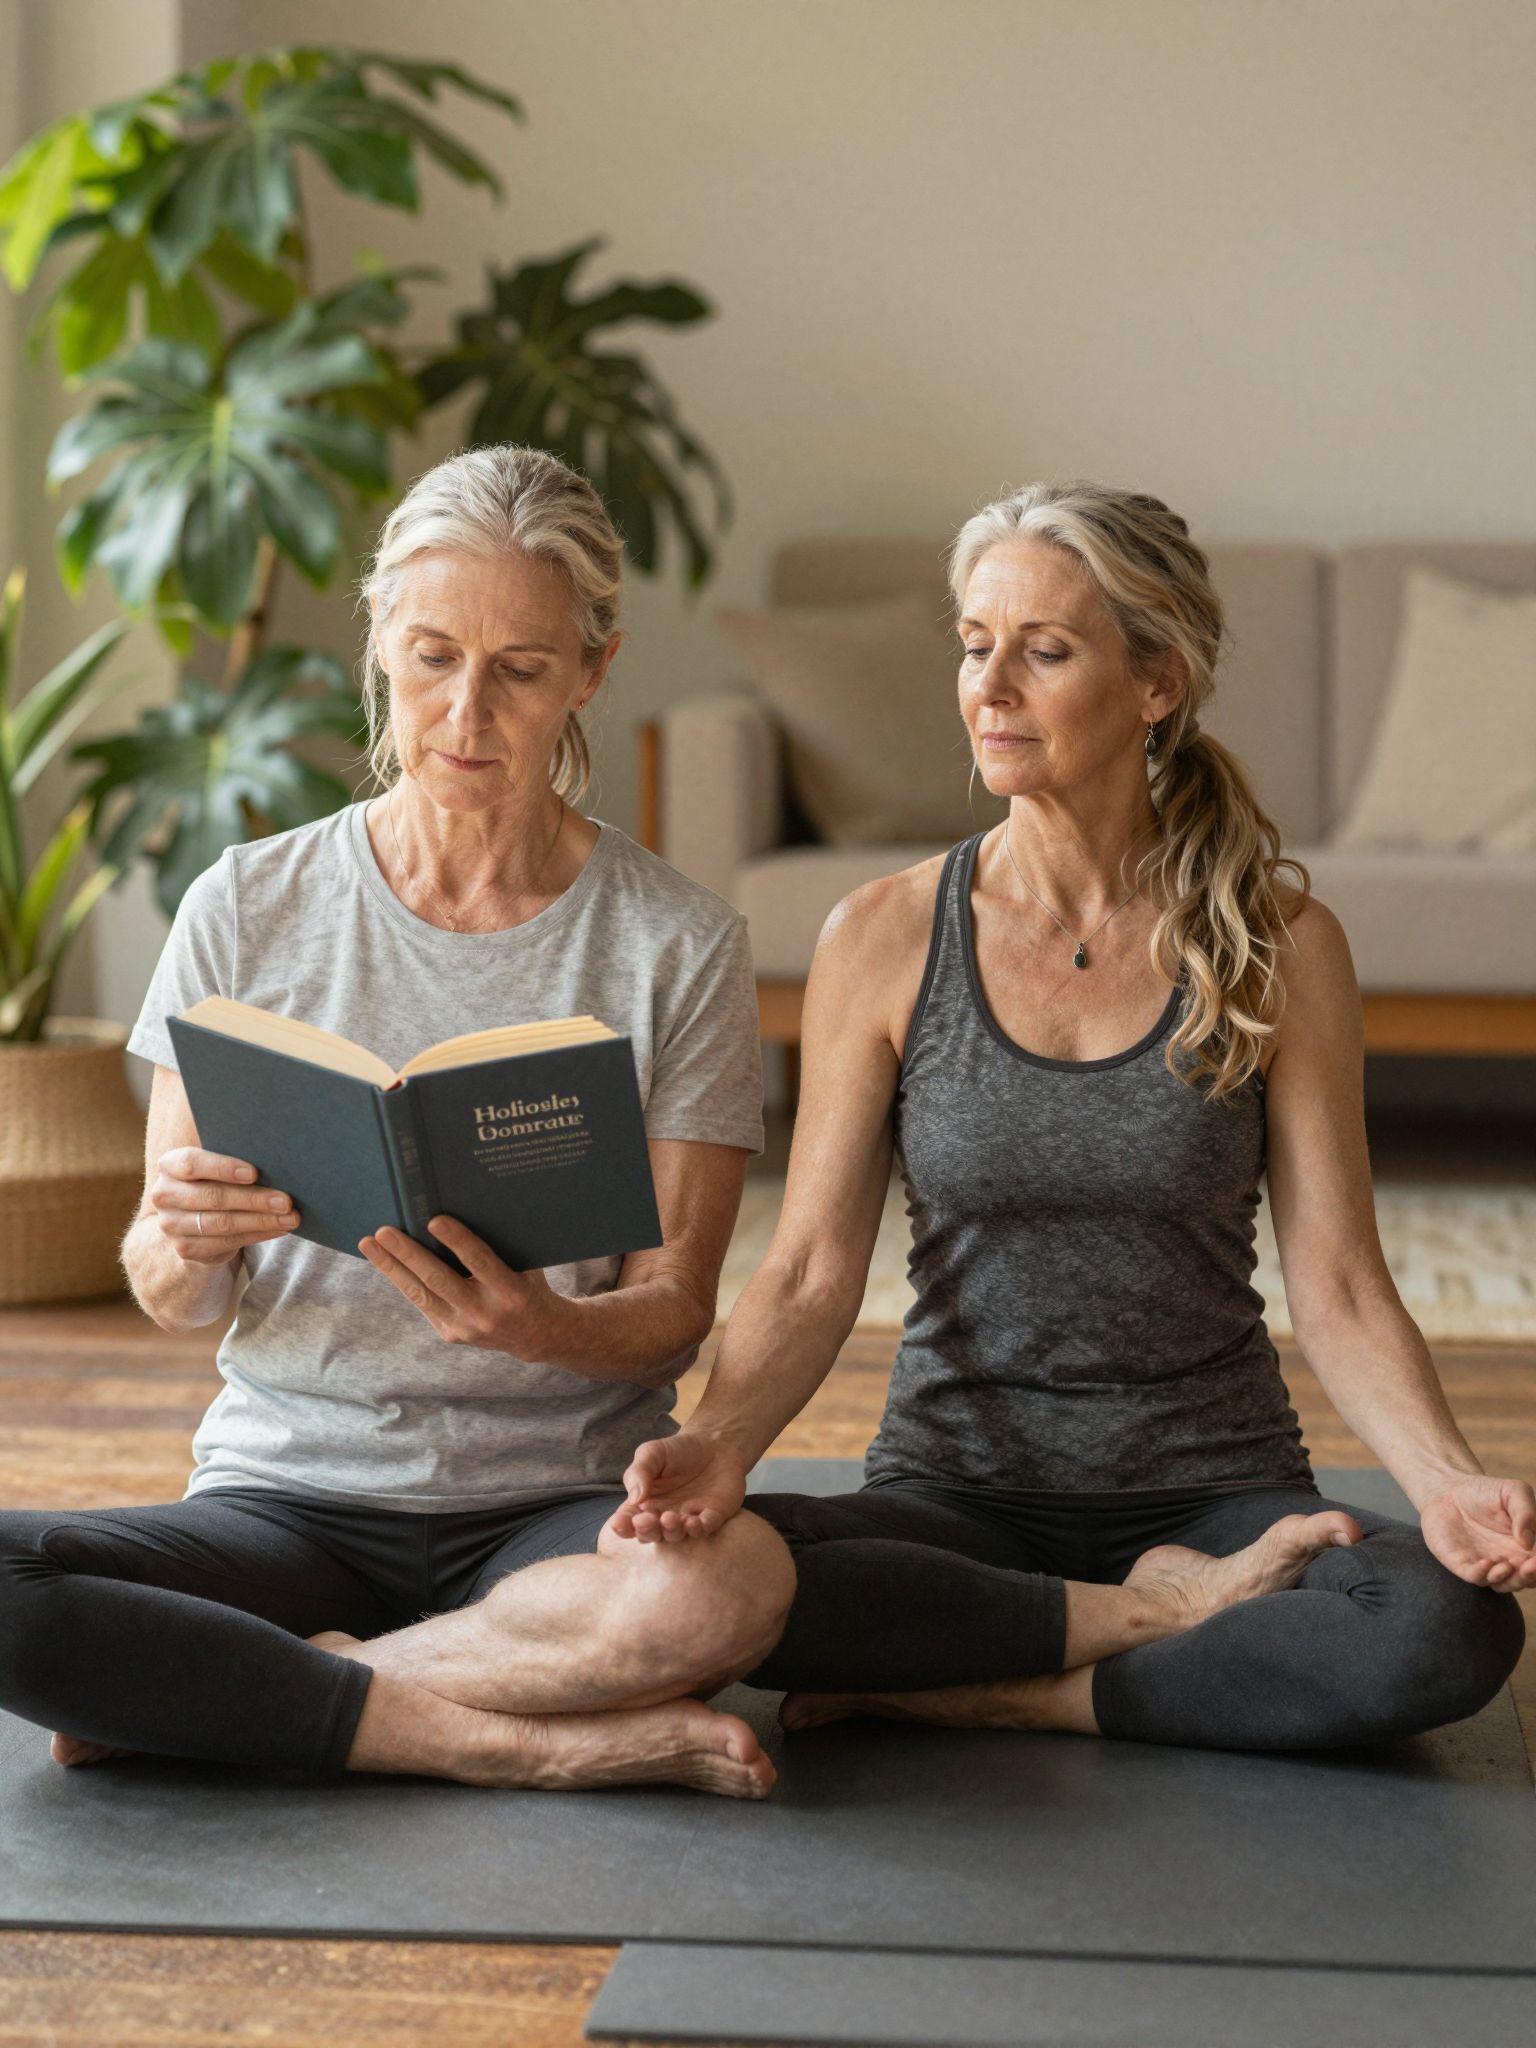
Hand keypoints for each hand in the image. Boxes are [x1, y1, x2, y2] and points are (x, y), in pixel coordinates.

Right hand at [150, 1146, 299, 1264]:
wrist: (193, 1218)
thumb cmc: (215, 1180)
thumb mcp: (217, 1166)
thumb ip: (235, 1160)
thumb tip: (277, 1159)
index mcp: (170, 1165)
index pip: (192, 1163)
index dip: (223, 1167)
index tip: (254, 1173)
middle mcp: (165, 1195)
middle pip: (213, 1197)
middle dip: (254, 1199)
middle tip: (286, 1201)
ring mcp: (172, 1225)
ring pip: (222, 1223)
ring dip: (262, 1220)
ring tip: (291, 1217)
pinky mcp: (186, 1248)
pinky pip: (227, 1242)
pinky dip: (258, 1234)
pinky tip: (279, 1229)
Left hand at [358, 1216, 557, 1352]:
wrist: (535, 1334)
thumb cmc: (529, 1285)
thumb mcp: (526, 1265)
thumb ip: (500, 1245)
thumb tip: (463, 1207)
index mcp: (511, 1292)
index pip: (479, 1262)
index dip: (457, 1241)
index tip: (433, 1220)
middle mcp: (485, 1313)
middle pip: (438, 1281)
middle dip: (408, 1254)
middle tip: (384, 1231)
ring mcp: (464, 1328)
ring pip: (420, 1295)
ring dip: (391, 1268)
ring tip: (369, 1244)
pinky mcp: (450, 1334)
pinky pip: (422, 1303)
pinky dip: (402, 1280)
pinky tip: (385, 1262)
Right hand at [609, 1430, 748, 1543]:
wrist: (715, 1443)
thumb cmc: (678, 1450)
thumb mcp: (653, 1453)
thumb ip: (639, 1472)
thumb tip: (634, 1498)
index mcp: (644, 1503)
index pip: (628, 1520)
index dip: (622, 1525)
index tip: (618, 1522)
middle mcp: (663, 1516)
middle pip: (650, 1533)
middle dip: (646, 1530)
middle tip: (645, 1520)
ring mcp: (687, 1519)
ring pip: (675, 1534)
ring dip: (671, 1530)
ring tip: (669, 1518)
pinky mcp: (711, 1517)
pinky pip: (704, 1529)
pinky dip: (698, 1529)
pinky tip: (693, 1522)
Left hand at [1419, 1475, 1535, 1588]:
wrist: (1449, 1490)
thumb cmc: (1486, 1492)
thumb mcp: (1514, 1492)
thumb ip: (1526, 1512)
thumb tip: (1528, 1541)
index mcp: (1527, 1547)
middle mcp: (1510, 1560)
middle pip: (1526, 1579)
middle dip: (1530, 1577)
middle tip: (1531, 1566)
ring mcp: (1487, 1565)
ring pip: (1502, 1584)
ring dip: (1507, 1580)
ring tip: (1506, 1566)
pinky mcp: (1462, 1564)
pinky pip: (1474, 1577)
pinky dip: (1481, 1574)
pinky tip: (1486, 1563)